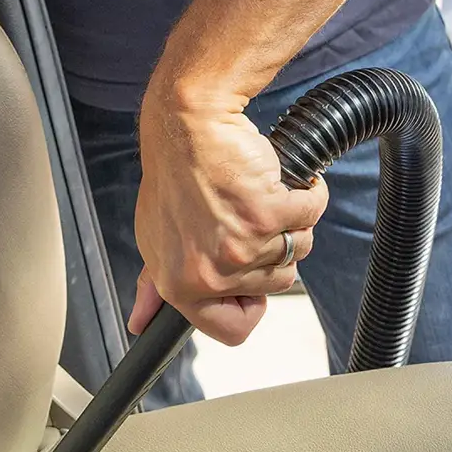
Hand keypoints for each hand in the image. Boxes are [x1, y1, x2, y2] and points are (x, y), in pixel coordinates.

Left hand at [131, 83, 328, 344]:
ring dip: (289, 219)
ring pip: (298, 249)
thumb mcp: (156, 237)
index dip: (248, 303)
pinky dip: (305, 192)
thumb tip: (140, 321)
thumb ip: (155, 284)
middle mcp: (209, 271)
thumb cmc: (175, 173)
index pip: (230, 329)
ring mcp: (241, 245)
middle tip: (242, 213)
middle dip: (271, 247)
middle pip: (276, 284)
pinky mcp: (268, 214)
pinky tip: (276, 176)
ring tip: (255, 192)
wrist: (189, 122)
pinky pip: (310, 213)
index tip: (247, 280)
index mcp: (179, 283)